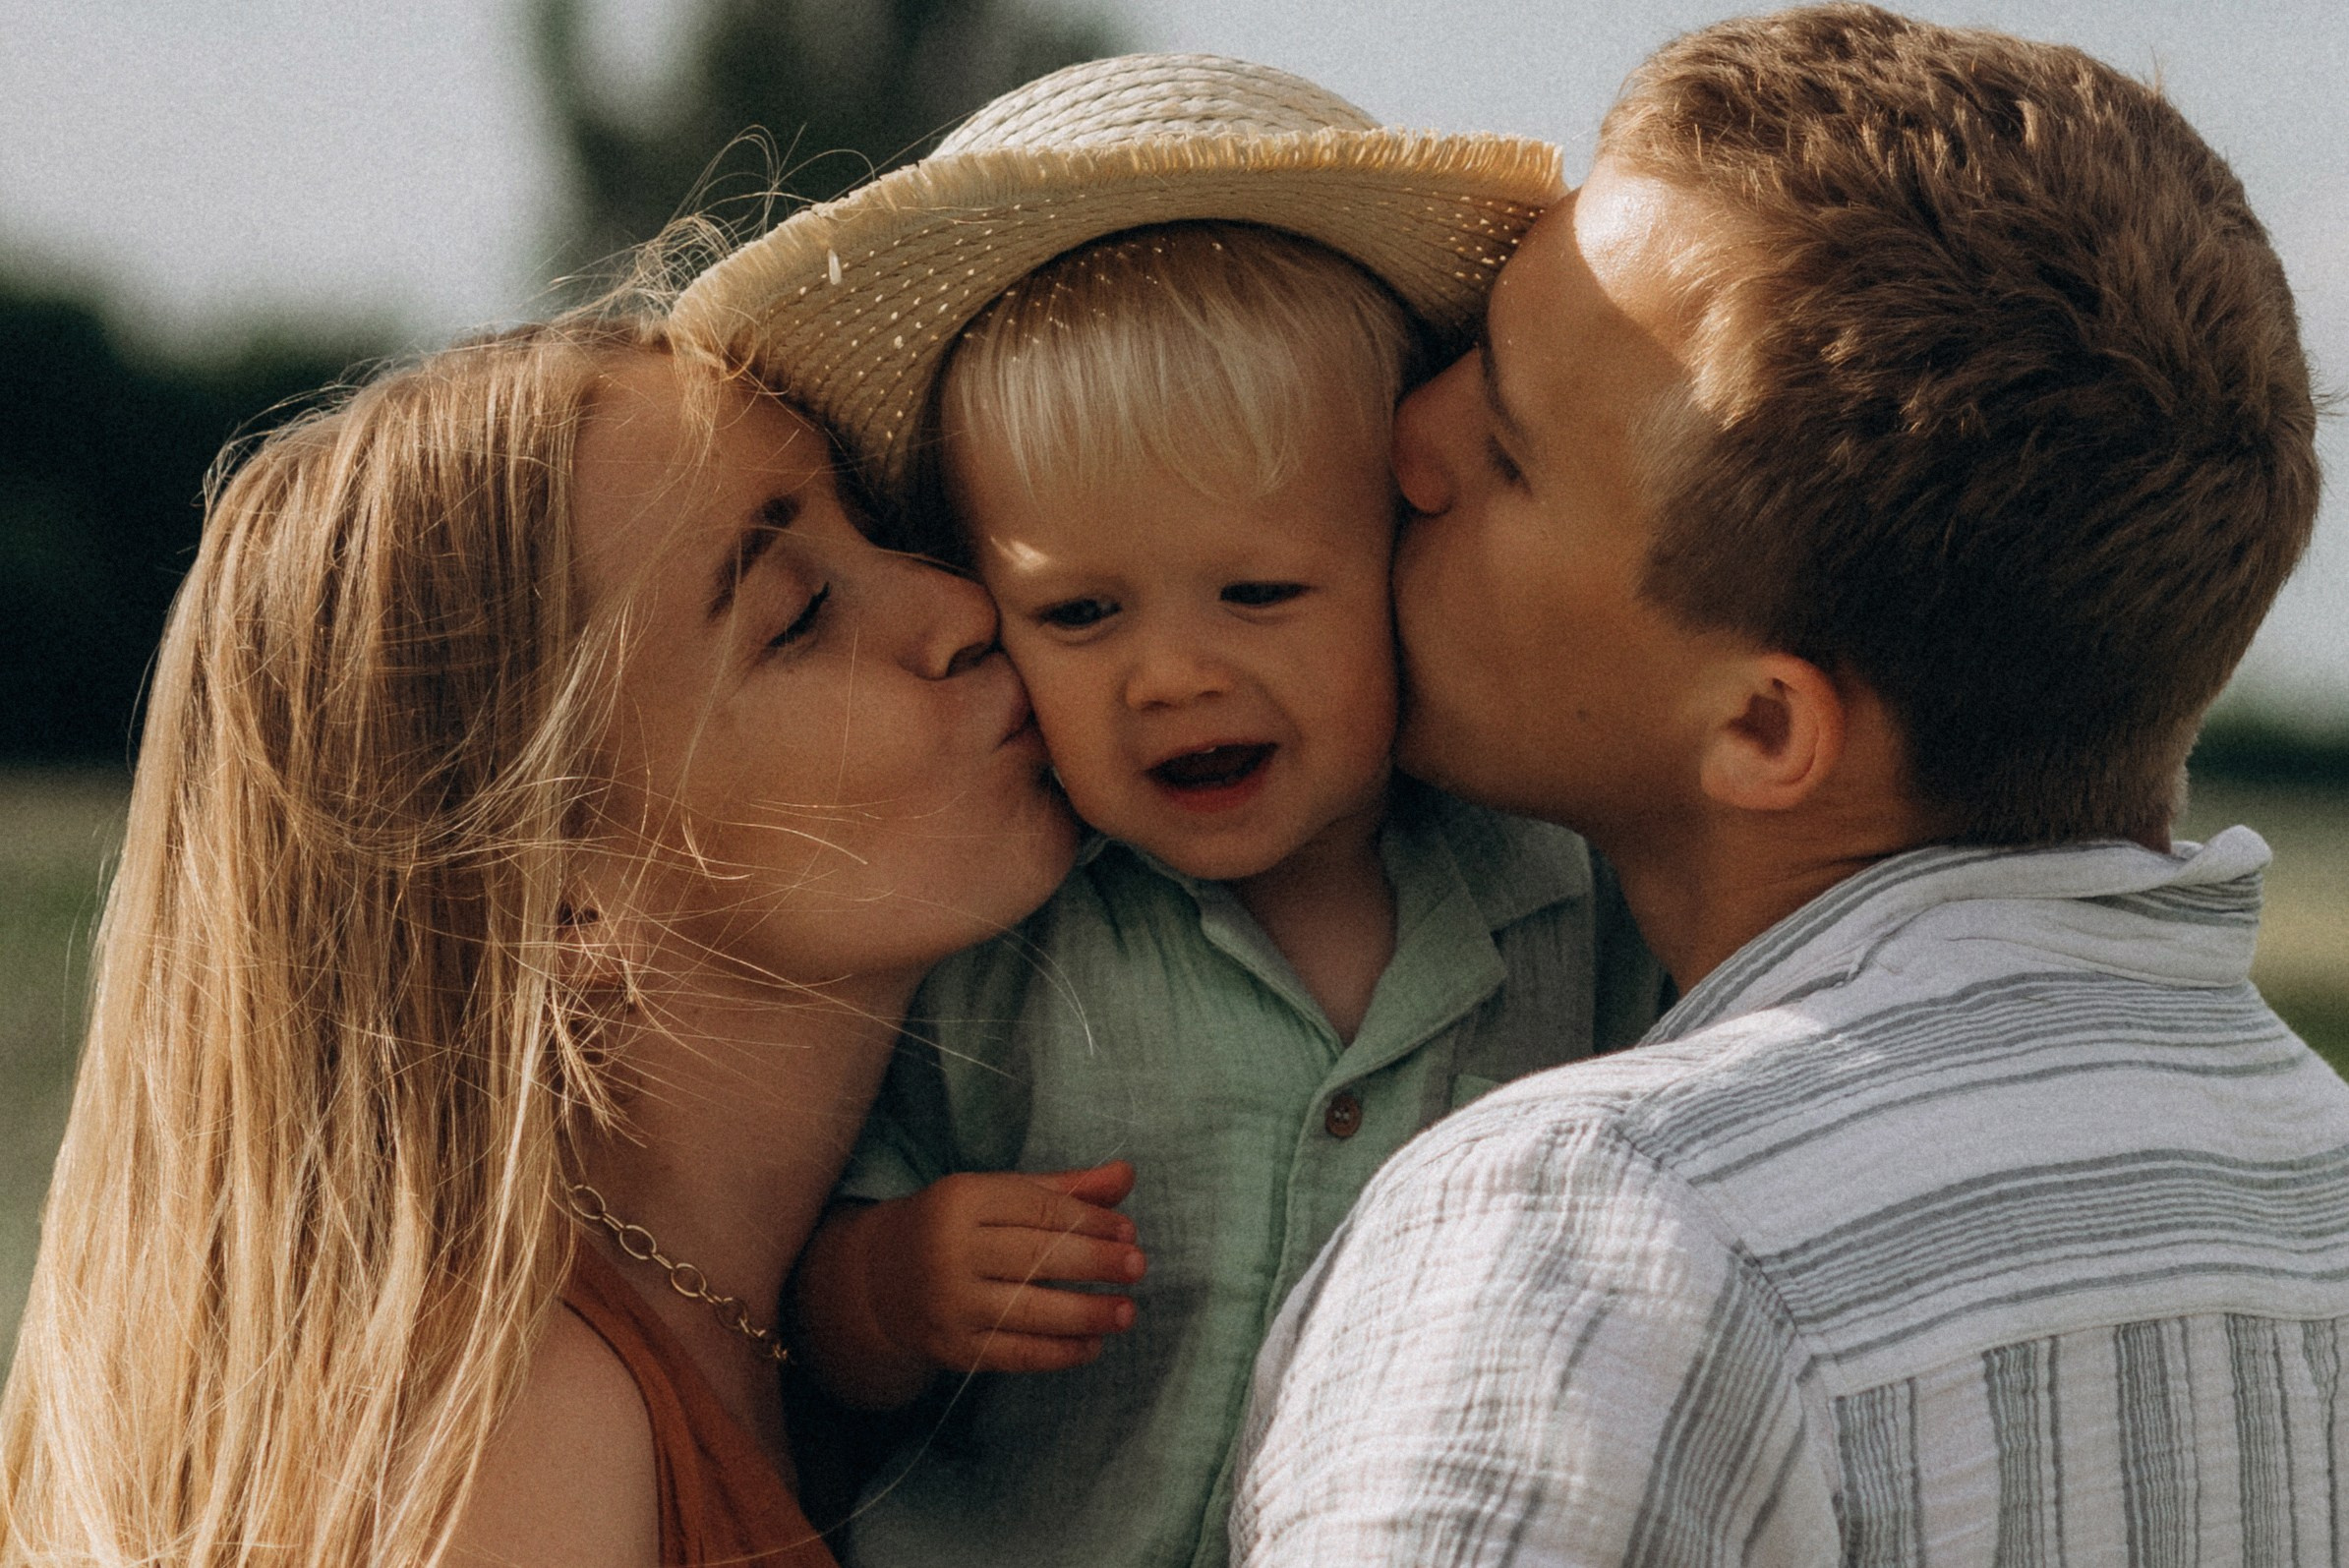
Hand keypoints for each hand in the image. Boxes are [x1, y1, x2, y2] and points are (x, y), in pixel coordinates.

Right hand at [862, 1160, 1144, 1374]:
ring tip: (1126, 1312)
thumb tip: (1127, 1175)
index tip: (1129, 1233)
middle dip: (1093, 1263)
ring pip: (1028, 1311)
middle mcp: (950, 1251)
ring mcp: (949, 1303)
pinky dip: (1059, 1353)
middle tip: (1138, 1267)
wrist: (879, 1279)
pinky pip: (1015, 1353)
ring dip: (1085, 1314)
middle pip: (1035, 1257)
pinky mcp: (952, 1348)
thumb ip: (1065, 1189)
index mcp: (963, 1200)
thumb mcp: (1001, 1195)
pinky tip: (1092, 1345)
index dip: (1090, 1222)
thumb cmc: (959, 1227)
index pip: (1038, 1211)